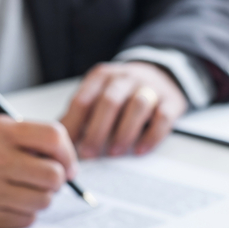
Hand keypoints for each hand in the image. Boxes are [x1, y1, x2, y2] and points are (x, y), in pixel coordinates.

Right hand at [0, 116, 77, 227]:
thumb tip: (64, 159)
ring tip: (23, 189)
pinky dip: (24, 213)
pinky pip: (26, 219)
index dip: (67, 153)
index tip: (66, 163)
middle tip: (45, 178)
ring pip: (44, 200)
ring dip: (41, 197)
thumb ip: (25, 138)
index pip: (54, 137)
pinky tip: (9, 202)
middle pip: (54, 175)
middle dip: (57, 179)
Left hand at [60, 61, 187, 158]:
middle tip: (90, 153)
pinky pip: (162, 117)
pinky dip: (151, 136)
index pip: (84, 99)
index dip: (75, 124)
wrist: (161, 74)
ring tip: (115, 153)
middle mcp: (125, 79)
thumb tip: (57, 139)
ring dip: (124, 131)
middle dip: (97, 130)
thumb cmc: (123, 92)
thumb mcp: (98, 94)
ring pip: (137, 106)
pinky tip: (140, 150)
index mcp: (102, 77)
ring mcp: (150, 88)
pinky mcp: (170, 101)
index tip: (68, 146)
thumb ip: (79, 115)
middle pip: (110, 102)